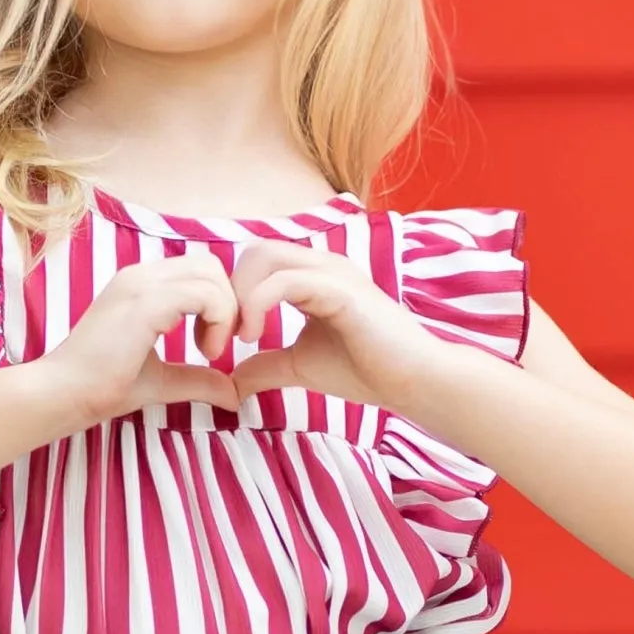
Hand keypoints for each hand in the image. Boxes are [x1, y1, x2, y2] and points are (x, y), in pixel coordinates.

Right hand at [43, 254, 241, 421]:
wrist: (64, 395)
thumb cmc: (103, 387)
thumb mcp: (163, 380)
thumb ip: (198, 380)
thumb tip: (234, 394)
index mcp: (141, 285)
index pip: (199, 271)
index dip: (218, 304)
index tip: (212, 346)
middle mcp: (140, 275)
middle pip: (210, 265)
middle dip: (228, 303)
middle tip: (218, 346)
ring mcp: (141, 284)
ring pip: (211, 274)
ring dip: (225, 312)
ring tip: (211, 352)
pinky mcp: (145, 302)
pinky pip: (204, 294)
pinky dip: (219, 320)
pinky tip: (206, 352)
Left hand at [229, 240, 437, 409]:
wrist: (413, 381)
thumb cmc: (367, 370)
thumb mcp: (300, 366)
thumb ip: (265, 366)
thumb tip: (231, 382)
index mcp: (312, 275)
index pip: (255, 261)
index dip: (230, 296)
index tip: (219, 340)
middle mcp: (321, 264)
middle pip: (254, 250)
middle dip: (229, 291)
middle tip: (223, 337)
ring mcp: (332, 272)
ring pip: (264, 256)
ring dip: (240, 296)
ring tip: (241, 338)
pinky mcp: (340, 290)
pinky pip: (284, 281)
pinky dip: (257, 304)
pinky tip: (254, 337)